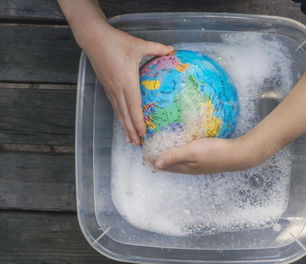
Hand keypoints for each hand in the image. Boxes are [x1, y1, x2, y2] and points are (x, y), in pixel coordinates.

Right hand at [84, 24, 173, 144]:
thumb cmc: (116, 41)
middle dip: (131, 130)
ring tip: (130, 140)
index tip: (143, 132)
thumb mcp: (138, 44)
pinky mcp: (107, 87)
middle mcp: (117, 88)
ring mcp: (111, 89)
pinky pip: (114, 106)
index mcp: (127, 80)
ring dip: (124, 127)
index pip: (134, 105)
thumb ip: (156, 48)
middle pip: (125, 114)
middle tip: (138, 144)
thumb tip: (172, 50)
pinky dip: (119, 117)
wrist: (93, 38)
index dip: (138, 120)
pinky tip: (123, 123)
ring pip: (119, 112)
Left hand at [153, 137, 253, 174]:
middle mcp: (191, 169)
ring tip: (163, 154)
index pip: (165, 166)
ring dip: (170, 159)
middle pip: (171, 166)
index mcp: (186, 167)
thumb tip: (156, 164)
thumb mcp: (192, 151)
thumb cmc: (215, 152)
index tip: (144, 158)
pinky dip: (181, 156)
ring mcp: (200, 166)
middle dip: (160, 162)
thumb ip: (174, 157)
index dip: (154, 162)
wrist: (238, 155)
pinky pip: (189, 159)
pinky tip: (184, 150)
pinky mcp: (207, 160)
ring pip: (180, 163)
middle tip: (150, 156)